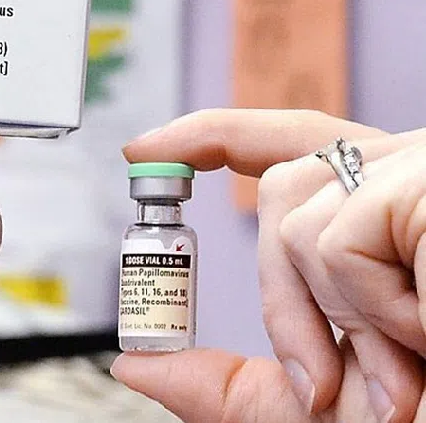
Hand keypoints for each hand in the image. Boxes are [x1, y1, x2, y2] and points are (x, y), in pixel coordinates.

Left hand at [112, 109, 425, 421]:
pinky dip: (364, 308)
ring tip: (409, 373)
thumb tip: (136, 364)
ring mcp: (423, 171)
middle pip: (283, 186)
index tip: (149, 150)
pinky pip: (340, 235)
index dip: (213, 136)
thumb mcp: (317, 411)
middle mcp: (405, 179)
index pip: (286, 144)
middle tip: (325, 386)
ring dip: (333, 317)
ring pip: (299, 212)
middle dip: (280, 295)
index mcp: (382, 215)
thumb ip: (228, 386)